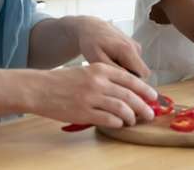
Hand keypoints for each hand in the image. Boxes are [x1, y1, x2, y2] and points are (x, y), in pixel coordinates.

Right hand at [31, 62, 156, 127]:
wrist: (40, 88)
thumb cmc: (64, 80)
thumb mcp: (87, 70)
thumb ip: (107, 78)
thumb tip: (128, 90)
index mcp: (100, 69)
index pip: (130, 79)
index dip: (144, 89)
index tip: (153, 96)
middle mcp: (98, 82)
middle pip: (129, 95)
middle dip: (143, 106)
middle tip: (150, 113)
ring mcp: (91, 98)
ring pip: (121, 108)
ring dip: (131, 116)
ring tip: (133, 120)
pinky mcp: (83, 112)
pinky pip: (107, 119)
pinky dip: (117, 123)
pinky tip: (119, 124)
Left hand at [70, 16, 150, 78]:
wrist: (91, 27)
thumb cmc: (91, 43)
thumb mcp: (97, 59)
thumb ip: (113, 69)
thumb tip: (128, 80)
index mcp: (128, 50)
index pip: (143, 75)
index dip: (134, 83)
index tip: (120, 86)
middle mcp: (136, 47)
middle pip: (142, 73)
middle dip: (130, 78)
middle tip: (112, 76)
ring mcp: (136, 46)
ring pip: (138, 68)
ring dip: (126, 71)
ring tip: (110, 66)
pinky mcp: (134, 46)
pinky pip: (134, 63)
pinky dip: (125, 65)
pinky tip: (113, 61)